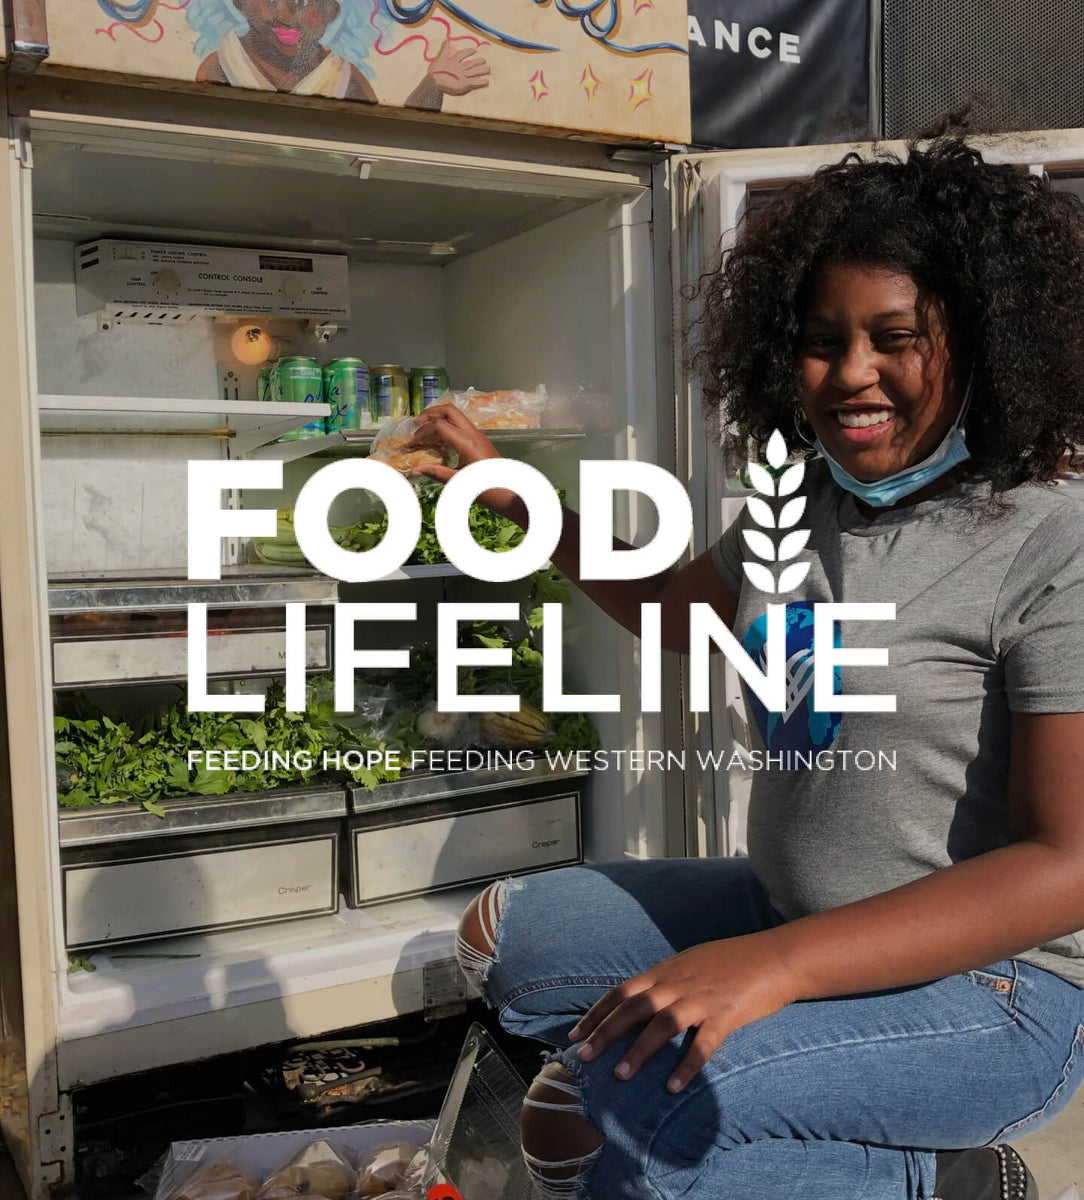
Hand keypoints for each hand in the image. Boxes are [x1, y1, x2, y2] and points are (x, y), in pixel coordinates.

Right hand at [410, 404, 524, 521]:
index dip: (423, 430)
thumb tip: (415, 470)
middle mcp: (473, 433)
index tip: (414, 441)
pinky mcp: (480, 439)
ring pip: (456, 415)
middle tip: (417, 423)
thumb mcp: (457, 481)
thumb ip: (435, 472)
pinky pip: (461, 424)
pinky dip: (448, 425)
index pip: (440, 425)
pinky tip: (440, 438)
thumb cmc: (486, 489)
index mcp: (466, 442)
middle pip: (449, 410)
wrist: (510, 493)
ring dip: (440, 417)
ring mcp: (478, 435)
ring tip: (426, 428)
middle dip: (431, 413)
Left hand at [426, 41, 490, 96]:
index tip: (474, 49)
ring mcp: (462, 78)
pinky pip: (474, 83)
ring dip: (481, 71)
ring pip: (474, 72)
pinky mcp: (464, 85)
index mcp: (454, 62)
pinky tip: (486, 81)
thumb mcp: (440, 58)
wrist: (434, 83)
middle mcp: (459, 70)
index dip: (468, 52)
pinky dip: (480, 82)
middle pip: (471, 64)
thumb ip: (445, 49)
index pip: (462, 55)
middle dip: (478, 62)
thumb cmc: (435, 71)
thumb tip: (447, 39)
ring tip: (488, 69)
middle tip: (484, 60)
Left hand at [568, 933, 797, 1093]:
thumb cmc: (732, 961)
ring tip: (620, 1076)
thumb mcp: (690, 962)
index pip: (621, 992)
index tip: (574, 1034)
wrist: (774, 957)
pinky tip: (672, 1086)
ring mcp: (701, 998)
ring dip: (639, 1051)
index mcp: (666, 971)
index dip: (596, 1014)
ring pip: (662, 1025)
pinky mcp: (726, 1015)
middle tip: (582, 1057)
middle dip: (605, 1033)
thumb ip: (665, 980)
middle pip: (633, 1008)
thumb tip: (640, 999)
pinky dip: (686, 1066)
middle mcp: (677, 983)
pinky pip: (703, 1044)